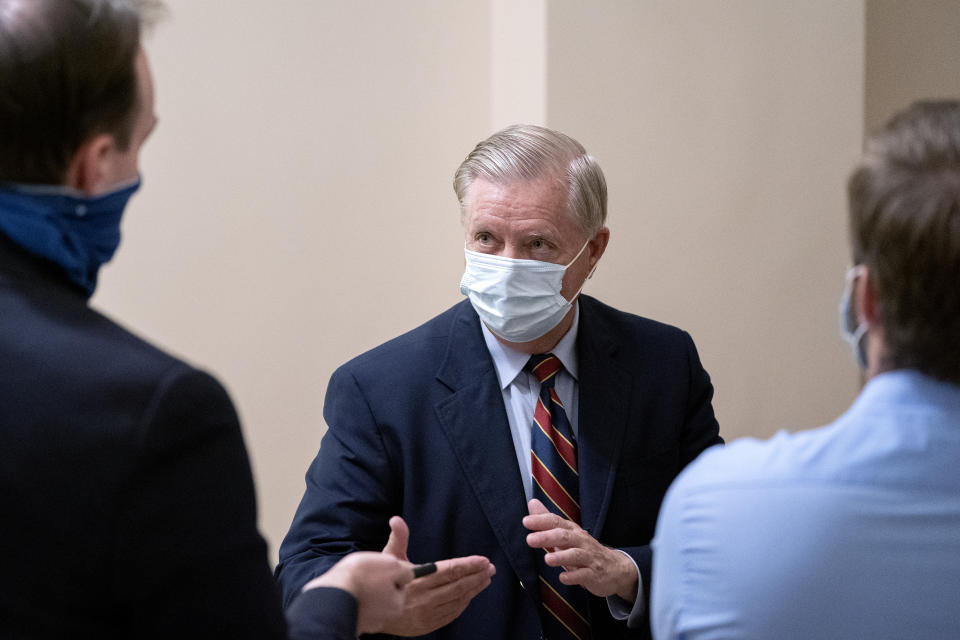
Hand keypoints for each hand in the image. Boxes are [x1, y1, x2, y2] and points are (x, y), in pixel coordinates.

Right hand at [302, 550, 411, 634]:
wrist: (331, 593)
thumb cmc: (361, 577)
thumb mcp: (391, 565)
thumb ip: (405, 570)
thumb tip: (410, 572)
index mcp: (397, 605)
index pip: (400, 584)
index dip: (391, 572)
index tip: (381, 568)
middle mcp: (384, 618)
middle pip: (385, 593)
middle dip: (378, 582)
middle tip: (366, 573)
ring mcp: (367, 621)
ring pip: (370, 599)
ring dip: (365, 589)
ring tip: (355, 580)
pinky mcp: (351, 620)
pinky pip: (356, 604)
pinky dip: (353, 597)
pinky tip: (348, 589)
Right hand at [381, 515, 495, 635]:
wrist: (368, 612)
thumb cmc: (382, 581)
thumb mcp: (388, 558)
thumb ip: (398, 538)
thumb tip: (396, 520)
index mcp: (418, 579)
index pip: (450, 570)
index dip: (469, 565)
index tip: (483, 560)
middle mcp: (425, 598)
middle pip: (459, 585)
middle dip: (477, 576)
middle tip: (490, 568)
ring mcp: (427, 613)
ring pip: (458, 600)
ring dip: (474, 589)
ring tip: (485, 579)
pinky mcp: (427, 625)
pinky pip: (451, 613)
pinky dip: (463, 603)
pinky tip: (470, 595)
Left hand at [523, 498, 637, 601]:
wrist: (615, 568)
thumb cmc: (585, 550)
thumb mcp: (567, 534)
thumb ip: (548, 521)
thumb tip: (532, 503)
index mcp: (573, 531)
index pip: (556, 521)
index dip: (541, 521)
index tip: (526, 522)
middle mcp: (581, 541)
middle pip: (564, 536)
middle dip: (547, 537)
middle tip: (530, 539)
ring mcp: (589, 558)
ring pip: (576, 555)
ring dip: (561, 557)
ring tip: (547, 559)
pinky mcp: (595, 574)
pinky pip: (585, 575)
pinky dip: (574, 577)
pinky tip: (563, 578)